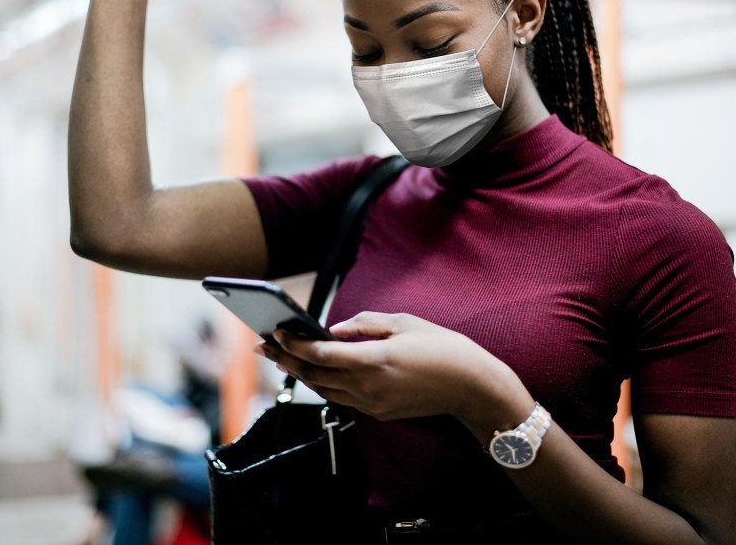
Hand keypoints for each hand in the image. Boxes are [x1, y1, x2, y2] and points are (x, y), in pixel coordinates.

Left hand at [259, 312, 530, 425]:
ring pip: (324, 390)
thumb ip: (363, 325)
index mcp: (372, 361)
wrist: (471, 386)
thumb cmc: (441, 347)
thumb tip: (333, 329)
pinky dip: (323, 384)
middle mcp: (366, 387)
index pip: (319, 355)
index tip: (275, 332)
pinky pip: (341, 398)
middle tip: (264, 345)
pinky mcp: (378, 412)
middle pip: (313, 375)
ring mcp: (371, 403)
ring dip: (301, 374)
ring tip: (282, 358)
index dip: (293, 344)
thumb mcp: (403, 322)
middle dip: (286, 359)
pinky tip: (315, 373)